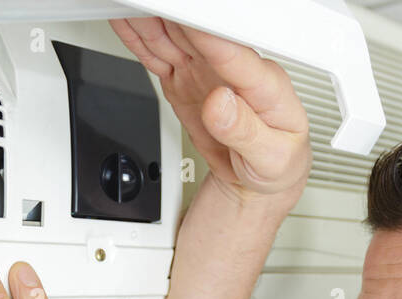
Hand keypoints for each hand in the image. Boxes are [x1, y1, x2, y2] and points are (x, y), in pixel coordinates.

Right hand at [110, 17, 310, 208]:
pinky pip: (157, 58)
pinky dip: (139, 41)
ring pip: (173, 39)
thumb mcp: (272, 158)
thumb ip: (246, 131)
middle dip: (174, 16)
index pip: (234, 52)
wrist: (256, 178)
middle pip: (198, 34)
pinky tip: (125, 22)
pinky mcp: (184, 82)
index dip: (208, 34)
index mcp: (263, 83)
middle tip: (148, 6)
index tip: (185, 18)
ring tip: (128, 6)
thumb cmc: (277, 163)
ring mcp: (205, 73)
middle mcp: (231, 70)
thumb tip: (221, 103)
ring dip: (151, 20)